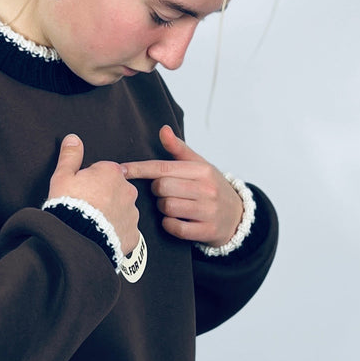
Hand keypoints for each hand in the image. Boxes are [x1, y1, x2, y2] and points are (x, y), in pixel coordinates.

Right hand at [48, 134, 140, 253]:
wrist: (76, 238)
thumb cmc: (69, 206)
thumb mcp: (62, 177)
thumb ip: (70, 156)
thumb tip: (73, 138)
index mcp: (112, 173)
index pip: (105, 171)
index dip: (92, 180)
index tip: (82, 190)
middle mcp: (127, 191)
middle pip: (117, 189)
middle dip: (105, 196)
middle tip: (87, 207)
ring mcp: (132, 213)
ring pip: (123, 210)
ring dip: (112, 214)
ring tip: (93, 223)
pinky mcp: (133, 234)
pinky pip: (125, 231)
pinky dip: (116, 233)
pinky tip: (102, 236)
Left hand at [122, 125, 242, 246]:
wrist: (238, 216)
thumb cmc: (212, 187)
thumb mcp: (199, 165)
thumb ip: (178, 149)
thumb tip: (163, 130)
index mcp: (202, 170)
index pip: (163, 167)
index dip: (139, 169)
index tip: (122, 170)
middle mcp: (207, 189)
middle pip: (162, 188)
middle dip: (157, 191)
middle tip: (164, 192)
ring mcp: (208, 210)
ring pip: (167, 207)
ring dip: (163, 208)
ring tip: (172, 205)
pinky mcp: (207, 230)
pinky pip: (175, 227)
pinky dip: (169, 224)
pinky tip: (174, 220)